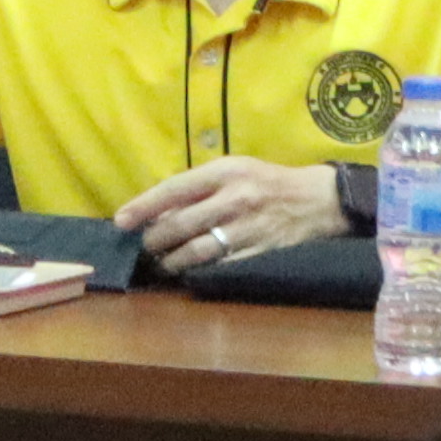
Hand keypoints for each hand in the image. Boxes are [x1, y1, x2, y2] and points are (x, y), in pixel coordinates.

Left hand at [112, 156, 344, 276]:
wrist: (318, 200)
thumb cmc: (268, 182)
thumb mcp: (235, 169)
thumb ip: (200, 186)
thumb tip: (159, 210)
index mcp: (225, 172)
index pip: (173, 190)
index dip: (143, 207)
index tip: (121, 221)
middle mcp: (235, 198)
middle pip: (180, 224)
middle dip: (156, 239)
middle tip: (147, 245)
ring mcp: (248, 227)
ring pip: (197, 250)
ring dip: (173, 260)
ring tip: (164, 262)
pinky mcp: (260, 252)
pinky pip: (221, 265)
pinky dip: (201, 270)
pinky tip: (191, 272)